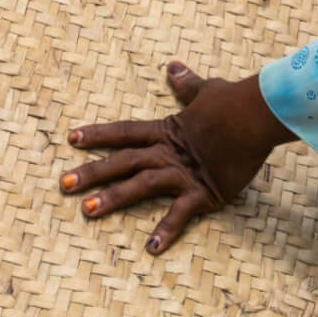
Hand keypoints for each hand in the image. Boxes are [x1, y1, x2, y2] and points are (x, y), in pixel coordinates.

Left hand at [60, 61, 296, 254]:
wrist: (255, 115)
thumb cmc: (233, 102)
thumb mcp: (206, 89)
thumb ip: (186, 84)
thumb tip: (172, 67)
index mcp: (165, 129)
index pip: (123, 132)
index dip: (97, 135)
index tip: (71, 139)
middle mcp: (166, 152)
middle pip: (121, 161)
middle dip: (91, 173)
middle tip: (63, 184)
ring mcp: (182, 173)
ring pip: (139, 186)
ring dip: (112, 199)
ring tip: (87, 212)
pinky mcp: (202, 192)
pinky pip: (180, 214)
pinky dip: (166, 231)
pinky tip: (151, 249)